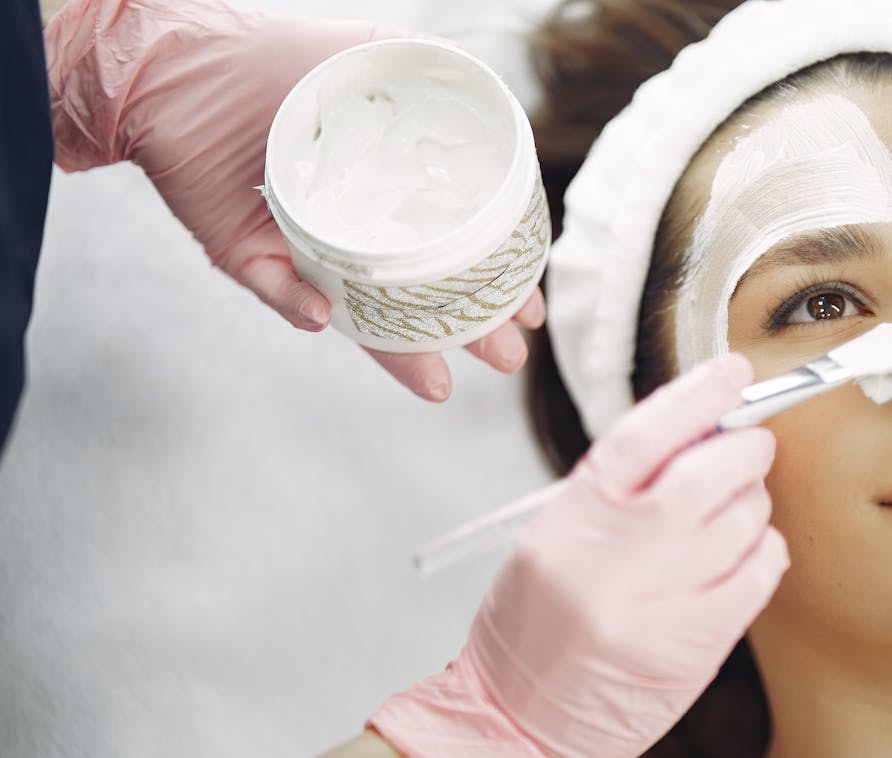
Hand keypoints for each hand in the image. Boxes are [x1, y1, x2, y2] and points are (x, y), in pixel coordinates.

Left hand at [44, 0, 541, 400]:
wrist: (180, 62)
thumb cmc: (283, 56)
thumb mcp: (379, 53)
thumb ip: (443, 72)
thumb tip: (505, 112)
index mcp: (393, 193)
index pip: (455, 248)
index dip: (492, 280)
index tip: (526, 307)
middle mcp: (358, 228)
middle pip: (422, 293)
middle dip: (466, 332)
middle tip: (506, 358)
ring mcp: (308, 250)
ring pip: (362, 314)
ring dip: (401, 351)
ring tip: (441, 384)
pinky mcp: (249, 258)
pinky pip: (281, 293)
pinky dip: (300, 306)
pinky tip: (322, 314)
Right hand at [369, 353, 789, 757]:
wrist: (515, 721)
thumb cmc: (531, 624)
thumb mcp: (553, 536)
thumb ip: (619, 489)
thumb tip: (697, 438)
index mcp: (572, 519)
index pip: (645, 434)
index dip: (697, 395)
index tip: (732, 373)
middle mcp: (614, 557)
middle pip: (706, 474)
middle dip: (744, 449)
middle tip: (752, 445)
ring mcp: (657, 604)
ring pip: (742, 522)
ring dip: (753, 503)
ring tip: (737, 509)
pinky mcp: (693, 647)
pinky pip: (758, 576)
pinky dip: (764, 551)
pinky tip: (748, 553)